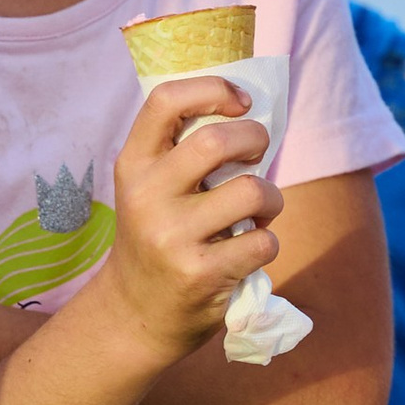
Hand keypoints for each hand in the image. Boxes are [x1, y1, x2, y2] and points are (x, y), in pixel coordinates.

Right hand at [103, 80, 281, 359]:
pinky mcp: (200, 274)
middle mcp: (146, 196)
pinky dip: (267, 242)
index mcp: (133, 165)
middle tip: (257, 155)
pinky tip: (247, 251)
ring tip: (258, 213)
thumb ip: (181, 149)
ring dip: (271, 199)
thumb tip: (247, 105)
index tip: (241, 102)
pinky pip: (263, 241)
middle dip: (256, 139)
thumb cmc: (157, 236)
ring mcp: (171, 237)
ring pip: (252, 191)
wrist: (134, 316)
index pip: (165, 100)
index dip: (213, 88)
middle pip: (218, 140)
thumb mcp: (150, 188)